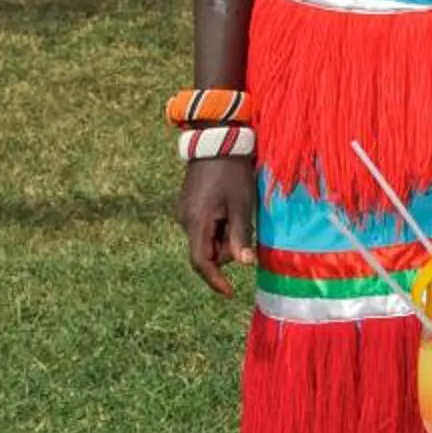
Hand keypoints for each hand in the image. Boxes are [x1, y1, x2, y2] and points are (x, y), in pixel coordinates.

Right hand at [180, 154, 256, 293]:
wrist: (216, 140)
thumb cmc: (232, 173)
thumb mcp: (241, 205)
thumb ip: (240, 236)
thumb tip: (244, 263)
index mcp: (196, 223)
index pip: (201, 262)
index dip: (215, 280)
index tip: (230, 292)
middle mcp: (185, 221)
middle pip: (207, 251)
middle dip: (227, 249)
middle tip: (246, 228)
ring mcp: (185, 212)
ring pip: (207, 239)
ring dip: (224, 236)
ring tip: (239, 211)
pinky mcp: (188, 205)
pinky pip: (204, 226)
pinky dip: (219, 225)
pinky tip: (230, 207)